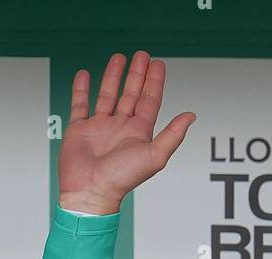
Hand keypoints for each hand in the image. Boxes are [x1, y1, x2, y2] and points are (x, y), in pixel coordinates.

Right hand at [58, 50, 196, 213]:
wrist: (90, 191)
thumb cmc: (122, 179)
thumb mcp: (155, 155)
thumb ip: (173, 134)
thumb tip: (191, 116)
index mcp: (139, 134)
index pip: (150, 101)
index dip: (155, 82)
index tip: (158, 64)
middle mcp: (120, 128)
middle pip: (131, 94)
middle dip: (137, 74)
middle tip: (142, 55)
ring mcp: (100, 127)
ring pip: (108, 95)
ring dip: (114, 76)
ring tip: (119, 58)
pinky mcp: (80, 129)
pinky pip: (80, 104)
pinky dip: (81, 89)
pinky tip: (85, 75)